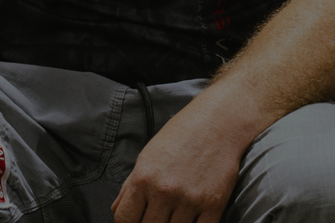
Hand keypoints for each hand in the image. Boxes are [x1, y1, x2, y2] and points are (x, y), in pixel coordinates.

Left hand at [111, 92, 259, 222]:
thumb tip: (116, 209)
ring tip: (174, 215)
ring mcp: (189, 200)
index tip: (134, 222)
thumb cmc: (181, 135)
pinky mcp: (213, 204)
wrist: (218, 123)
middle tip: (157, 216)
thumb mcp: (148, 155)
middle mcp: (164, 191)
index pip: (125, 219)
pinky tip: (191, 219)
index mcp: (143, 178)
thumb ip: (129, 185)